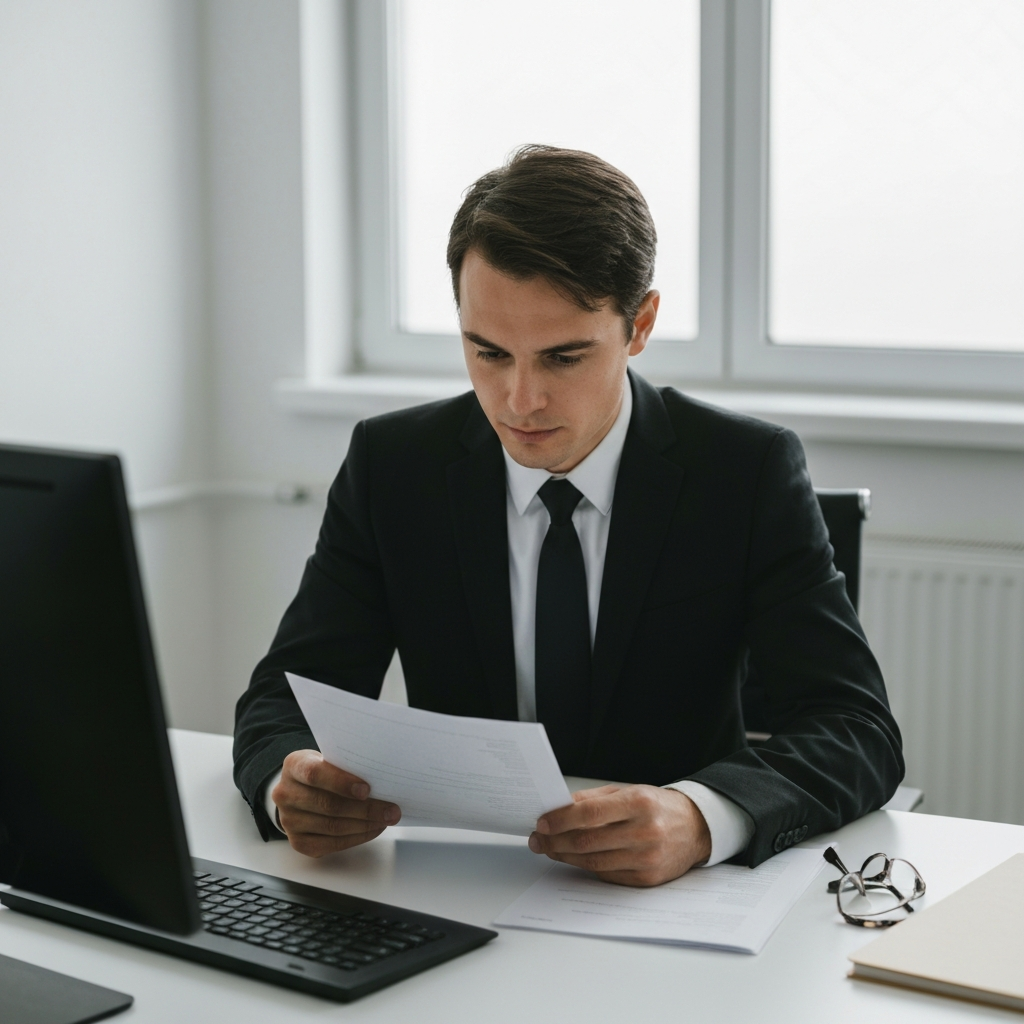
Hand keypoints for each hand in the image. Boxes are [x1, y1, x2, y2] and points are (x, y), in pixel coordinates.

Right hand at [272, 749, 400, 857]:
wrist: (300, 790)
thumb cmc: (323, 771)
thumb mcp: (329, 759)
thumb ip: (346, 766)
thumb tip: (382, 780)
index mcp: (294, 766)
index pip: (315, 774)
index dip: (341, 782)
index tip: (367, 789)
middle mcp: (285, 793)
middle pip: (328, 805)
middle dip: (365, 809)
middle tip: (391, 810)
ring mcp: (289, 820)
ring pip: (332, 827)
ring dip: (365, 825)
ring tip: (386, 819)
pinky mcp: (298, 842)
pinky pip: (331, 844)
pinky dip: (357, 837)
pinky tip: (372, 829)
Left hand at [527, 785, 711, 885]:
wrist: (695, 828)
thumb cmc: (657, 807)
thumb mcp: (627, 791)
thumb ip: (593, 800)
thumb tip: (558, 808)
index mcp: (638, 803)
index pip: (589, 814)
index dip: (561, 819)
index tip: (542, 822)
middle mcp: (645, 831)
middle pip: (587, 841)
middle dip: (556, 841)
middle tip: (538, 838)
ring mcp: (647, 858)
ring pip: (593, 862)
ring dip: (565, 856)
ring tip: (550, 848)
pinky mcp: (647, 879)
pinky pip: (606, 875)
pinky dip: (585, 867)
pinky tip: (573, 858)